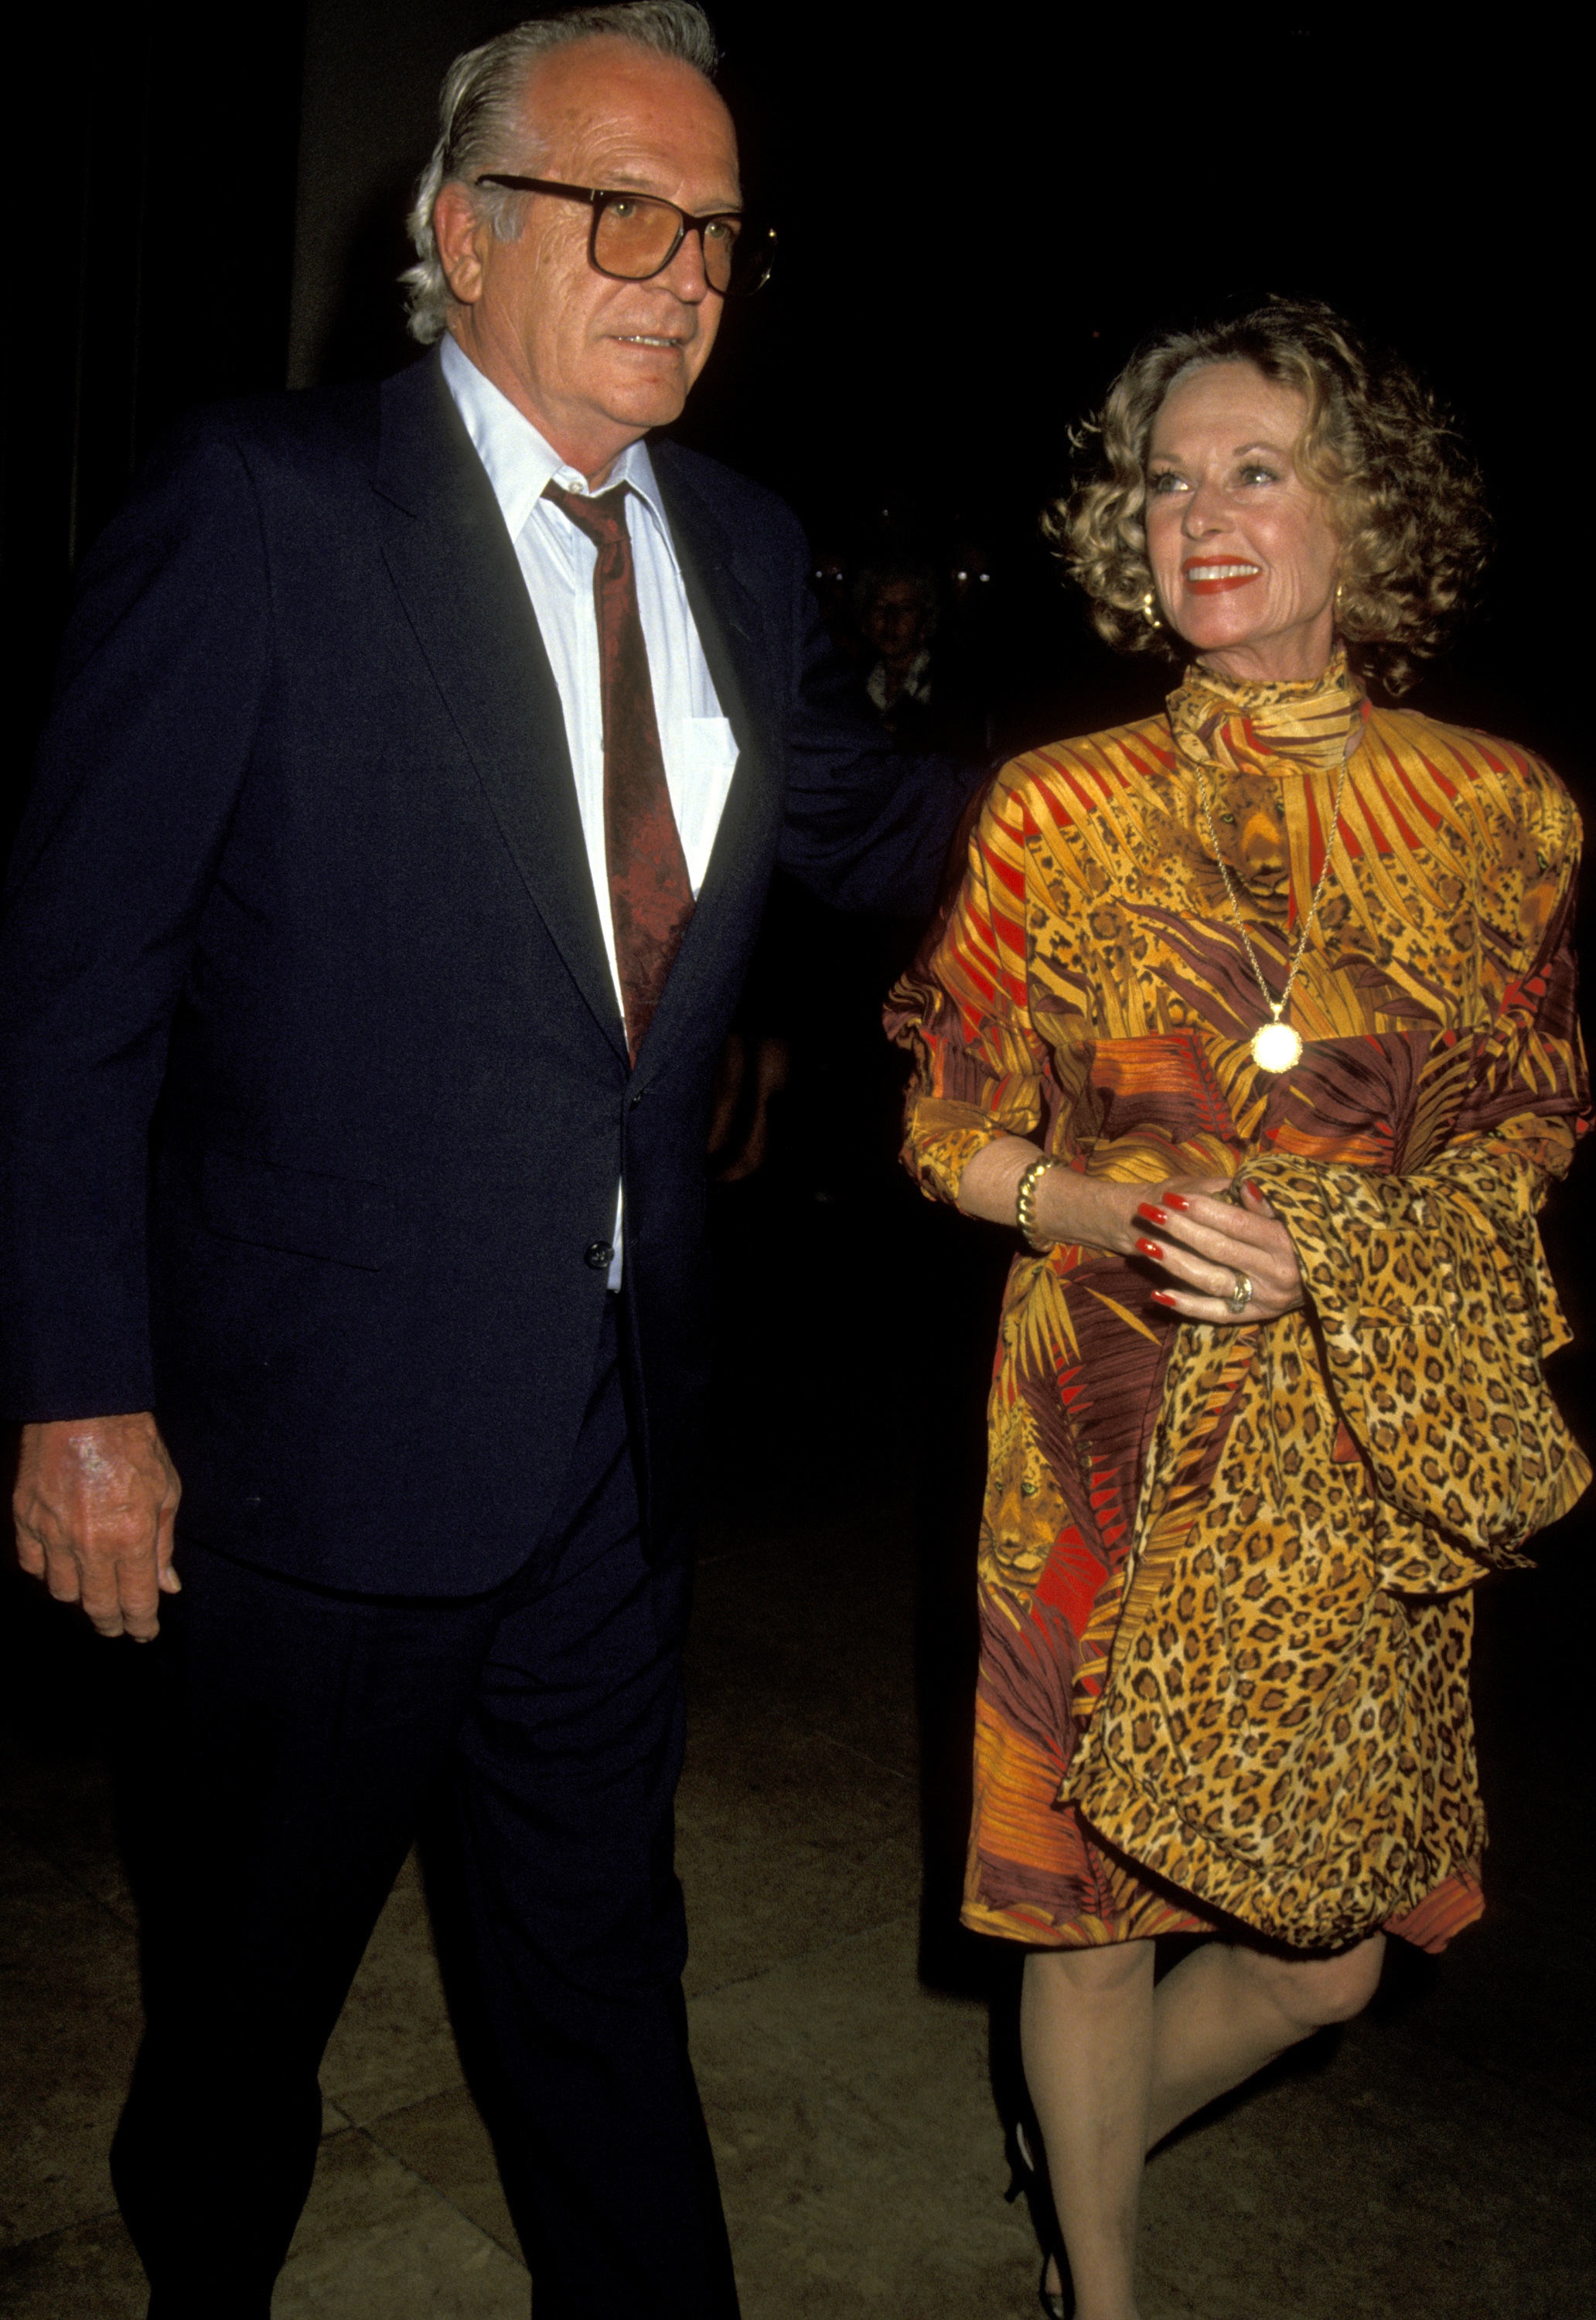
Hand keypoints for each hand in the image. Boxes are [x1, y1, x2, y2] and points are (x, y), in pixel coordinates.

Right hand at [13, 1413, 181, 1639]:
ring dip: (80, 1598)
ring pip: (62, 1591)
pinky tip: (62, 1565)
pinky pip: (33, 1566)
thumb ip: (164, 1544)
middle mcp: (90, 1544)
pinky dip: (47, 1572)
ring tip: (93, 1592)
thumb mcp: (167, 1492)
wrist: (84, 1409)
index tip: (144, 1633)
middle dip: (110, 1622)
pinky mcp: (25, 1520)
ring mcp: (53, 1534)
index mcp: (131, 1538)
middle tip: (118, 1627)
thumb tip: (168, 1586)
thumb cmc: (134, 1446)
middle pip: (96, 1606)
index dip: (140, 1625)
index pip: (135, 1602)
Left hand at [1130, 1176, 1304, 1324]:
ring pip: (1211, 1281)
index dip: (1203, 1209)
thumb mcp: (1293, 1216)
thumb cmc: (1303, 1236)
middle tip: (1150, 1212)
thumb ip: (1267, 1205)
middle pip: (1219, 1249)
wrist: (1332, 1279)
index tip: (1173, 1197)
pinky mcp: (1254, 1317)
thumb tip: (1244, 1186)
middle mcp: (1276, 1274)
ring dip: (1175, 1262)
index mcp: (1287, 1243)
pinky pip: (1214, 1313)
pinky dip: (1185, 1305)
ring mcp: (1264, 1299)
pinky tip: (1157, 1293)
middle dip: (1180, 1229)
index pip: (1237, 1224)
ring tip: (1145, 1244)